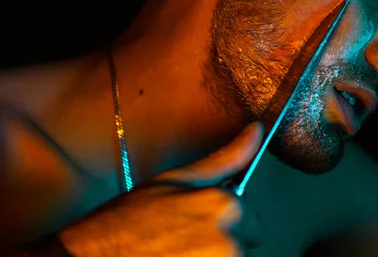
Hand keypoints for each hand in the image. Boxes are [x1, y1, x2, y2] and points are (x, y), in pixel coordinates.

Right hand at [58, 122, 264, 255]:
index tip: (198, 223)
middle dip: (218, 243)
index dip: (226, 221)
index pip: (254, 220)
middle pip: (242, 245)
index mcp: (224, 206)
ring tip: (174, 253)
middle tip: (179, 241)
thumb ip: (223, 159)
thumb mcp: (173, 180)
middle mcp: (228, 242)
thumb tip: (254, 132)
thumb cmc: (123, 222)